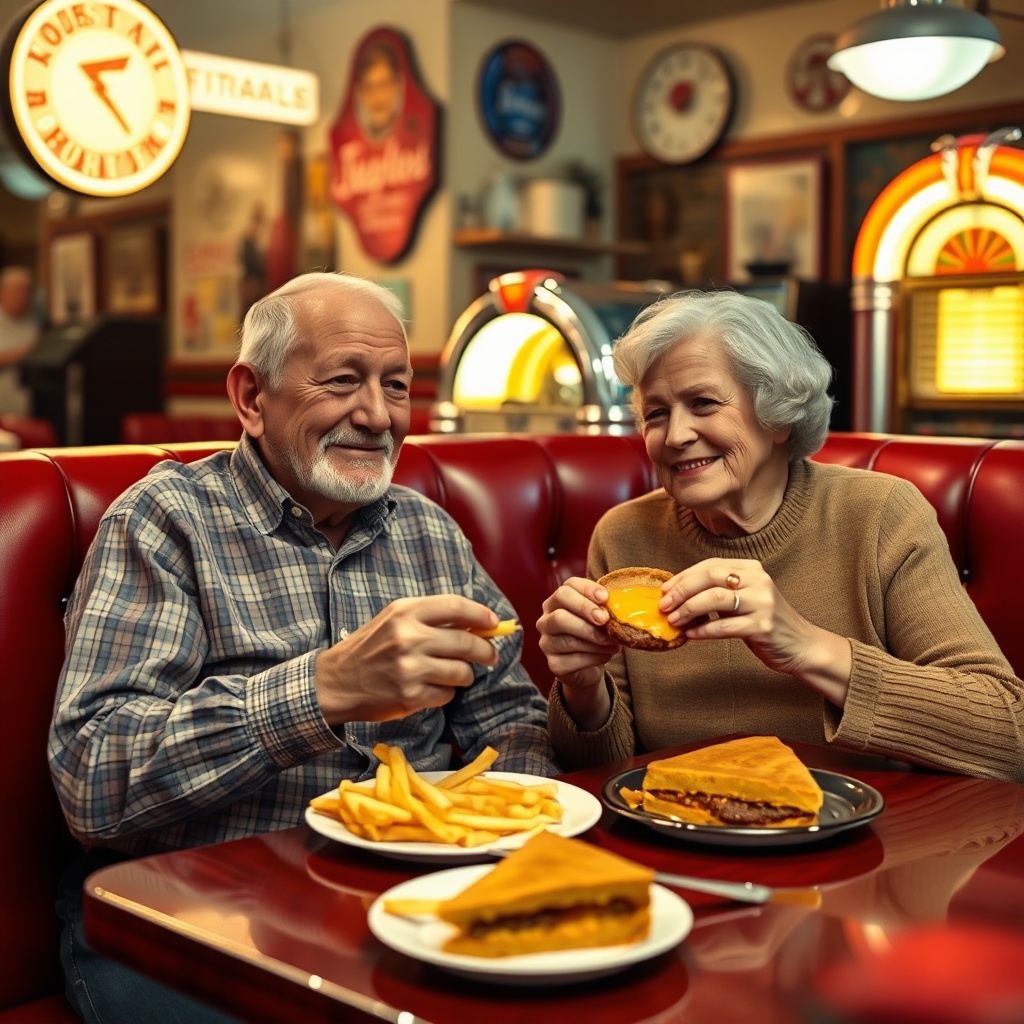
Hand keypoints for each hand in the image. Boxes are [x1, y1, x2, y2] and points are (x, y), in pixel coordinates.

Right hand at [314, 596, 501, 724]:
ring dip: (464, 675)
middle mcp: (409, 637)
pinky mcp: (410, 695)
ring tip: (453, 674)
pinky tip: (429, 688)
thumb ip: (431, 618)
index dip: (481, 615)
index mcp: (405, 612)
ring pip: (462, 672)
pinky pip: (447, 695)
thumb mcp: (394, 620)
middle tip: (489, 656)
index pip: (456, 607)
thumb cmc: (370, 648)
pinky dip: (444, 693)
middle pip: (467, 642)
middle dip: (485, 651)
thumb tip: (478, 624)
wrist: (336, 682)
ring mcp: (410, 668)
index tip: (494, 623)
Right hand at [537, 577, 619, 730]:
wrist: (591, 667)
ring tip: (612, 642)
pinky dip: (592, 657)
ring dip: (592, 639)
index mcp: (558, 601)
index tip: (606, 597)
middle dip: (585, 614)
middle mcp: (546, 620)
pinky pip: (570, 659)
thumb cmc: (599, 635)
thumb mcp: (604, 618)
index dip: (585, 591)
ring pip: (564, 636)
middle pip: (559, 612)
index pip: (566, 588)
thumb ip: (608, 608)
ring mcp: (546, 643)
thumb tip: (624, 604)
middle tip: (606, 620)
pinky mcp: (552, 664)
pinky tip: (606, 656)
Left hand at [661, 558, 850, 703]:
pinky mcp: (763, 626)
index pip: (710, 565)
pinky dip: (703, 630)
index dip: (683, 577)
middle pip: (710, 577)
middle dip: (682, 591)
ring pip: (715, 599)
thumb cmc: (764, 621)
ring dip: (688, 610)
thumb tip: (676, 596)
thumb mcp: (743, 599)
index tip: (665, 590)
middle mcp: (758, 580)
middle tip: (664, 606)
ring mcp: (762, 603)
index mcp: (751, 569)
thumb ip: (717, 592)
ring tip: (674, 621)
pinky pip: (724, 626)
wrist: (801, 645)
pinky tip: (691, 635)